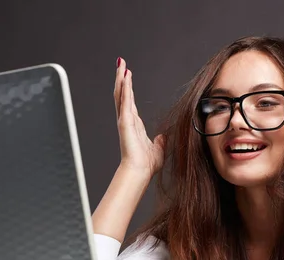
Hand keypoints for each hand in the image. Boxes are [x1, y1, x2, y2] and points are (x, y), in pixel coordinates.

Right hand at [113, 57, 165, 177]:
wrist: (140, 171)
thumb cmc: (146, 164)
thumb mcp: (158, 149)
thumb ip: (160, 142)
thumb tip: (163, 137)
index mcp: (134, 125)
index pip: (130, 101)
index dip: (129, 88)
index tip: (127, 76)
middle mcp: (127, 120)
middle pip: (122, 94)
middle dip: (121, 78)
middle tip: (120, 64)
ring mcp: (124, 120)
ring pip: (121, 94)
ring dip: (121, 78)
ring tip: (121, 64)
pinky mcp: (125, 121)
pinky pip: (125, 101)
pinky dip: (125, 88)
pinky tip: (125, 77)